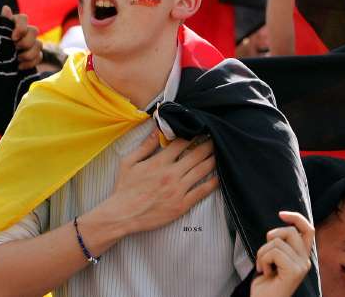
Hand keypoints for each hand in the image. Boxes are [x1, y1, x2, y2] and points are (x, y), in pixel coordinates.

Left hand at [3, 6, 41, 70]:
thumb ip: (2, 23)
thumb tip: (6, 8)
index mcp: (14, 23)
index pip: (23, 18)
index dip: (21, 27)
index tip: (13, 38)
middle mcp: (25, 31)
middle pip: (34, 31)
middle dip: (26, 42)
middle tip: (15, 48)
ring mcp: (31, 43)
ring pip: (39, 44)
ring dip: (29, 53)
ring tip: (17, 59)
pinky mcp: (34, 55)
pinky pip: (39, 56)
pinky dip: (30, 63)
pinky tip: (19, 66)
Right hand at [97, 131, 218, 234]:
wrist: (123, 214)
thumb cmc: (124, 188)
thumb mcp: (129, 162)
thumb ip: (144, 146)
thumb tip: (156, 130)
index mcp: (159, 162)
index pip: (181, 143)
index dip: (193, 135)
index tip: (200, 130)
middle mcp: (171, 174)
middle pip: (196, 155)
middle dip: (208, 145)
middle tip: (216, 139)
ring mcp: (178, 190)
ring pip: (201, 171)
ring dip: (213, 160)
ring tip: (220, 153)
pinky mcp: (181, 205)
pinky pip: (201, 192)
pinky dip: (212, 183)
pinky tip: (219, 177)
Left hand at [251, 211, 314, 296]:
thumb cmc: (265, 283)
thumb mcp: (274, 258)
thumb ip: (281, 244)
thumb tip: (282, 224)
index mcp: (302, 256)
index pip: (308, 229)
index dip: (296, 218)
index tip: (281, 214)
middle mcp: (305, 261)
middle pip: (290, 231)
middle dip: (270, 238)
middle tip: (264, 255)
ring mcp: (301, 266)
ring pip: (277, 242)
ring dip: (262, 252)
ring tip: (263, 266)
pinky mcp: (294, 271)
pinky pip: (274, 252)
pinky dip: (262, 260)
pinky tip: (264, 272)